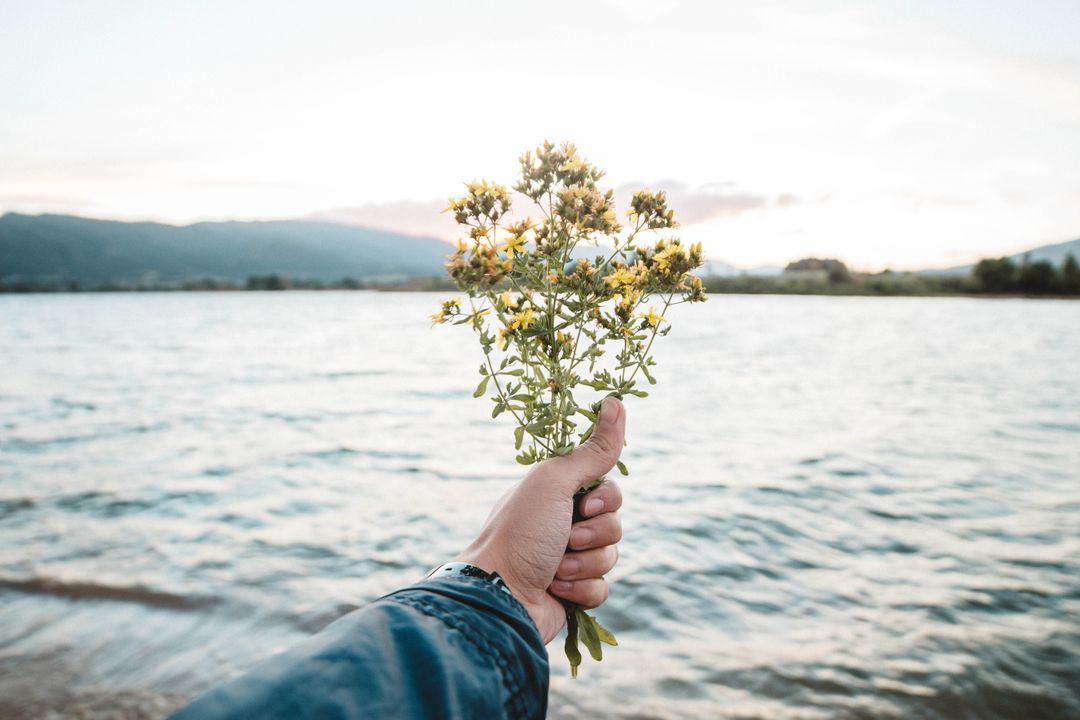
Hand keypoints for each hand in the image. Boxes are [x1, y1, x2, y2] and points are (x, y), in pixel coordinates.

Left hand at [457, 397, 625, 642]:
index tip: (584, 504)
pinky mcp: (573, 592)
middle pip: (615, 522)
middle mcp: (564, 522)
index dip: (605, 499)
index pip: (608, 489)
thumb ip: (592, 450)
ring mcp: (569, 558)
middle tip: (567, 537)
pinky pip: (602, 588)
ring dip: (585, 563)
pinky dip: (582, 589)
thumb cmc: (520, 531)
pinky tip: (556, 589)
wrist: (499, 594)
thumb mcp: (555, 481)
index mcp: (558, 494)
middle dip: (595, 533)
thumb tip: (616, 401)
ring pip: (611, 556)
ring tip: (555, 568)